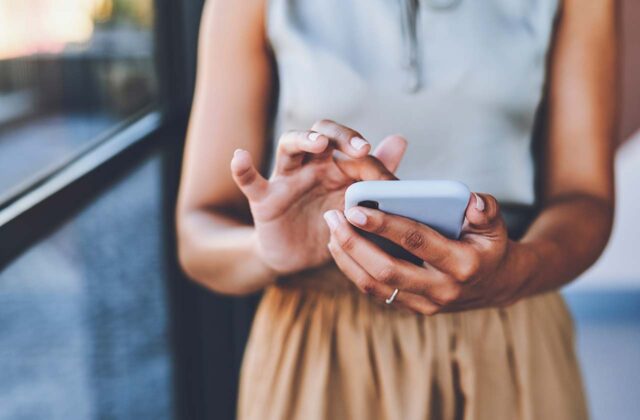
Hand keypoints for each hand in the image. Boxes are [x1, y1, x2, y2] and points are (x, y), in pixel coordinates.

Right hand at [231, 120, 407, 273]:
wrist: (300, 258)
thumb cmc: (331, 225)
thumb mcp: (357, 205)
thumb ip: (375, 174)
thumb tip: (399, 139)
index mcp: (336, 165)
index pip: (351, 145)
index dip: (369, 155)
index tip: (387, 176)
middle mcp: (311, 165)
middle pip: (321, 134)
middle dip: (341, 136)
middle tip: (361, 149)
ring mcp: (286, 179)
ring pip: (289, 147)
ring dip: (302, 140)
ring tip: (317, 143)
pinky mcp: (264, 200)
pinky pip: (250, 181)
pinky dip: (243, 168)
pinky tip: (240, 156)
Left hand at [324, 193, 529, 313]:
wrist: (496, 284)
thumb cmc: (489, 244)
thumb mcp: (495, 223)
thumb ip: (486, 209)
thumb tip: (473, 202)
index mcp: (463, 264)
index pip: (417, 242)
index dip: (385, 225)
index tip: (355, 209)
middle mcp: (442, 289)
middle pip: (387, 270)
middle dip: (354, 243)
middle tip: (332, 216)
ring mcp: (426, 304)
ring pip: (376, 286)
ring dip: (348, 258)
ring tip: (330, 230)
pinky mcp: (413, 308)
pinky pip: (377, 292)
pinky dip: (354, 270)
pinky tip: (340, 247)